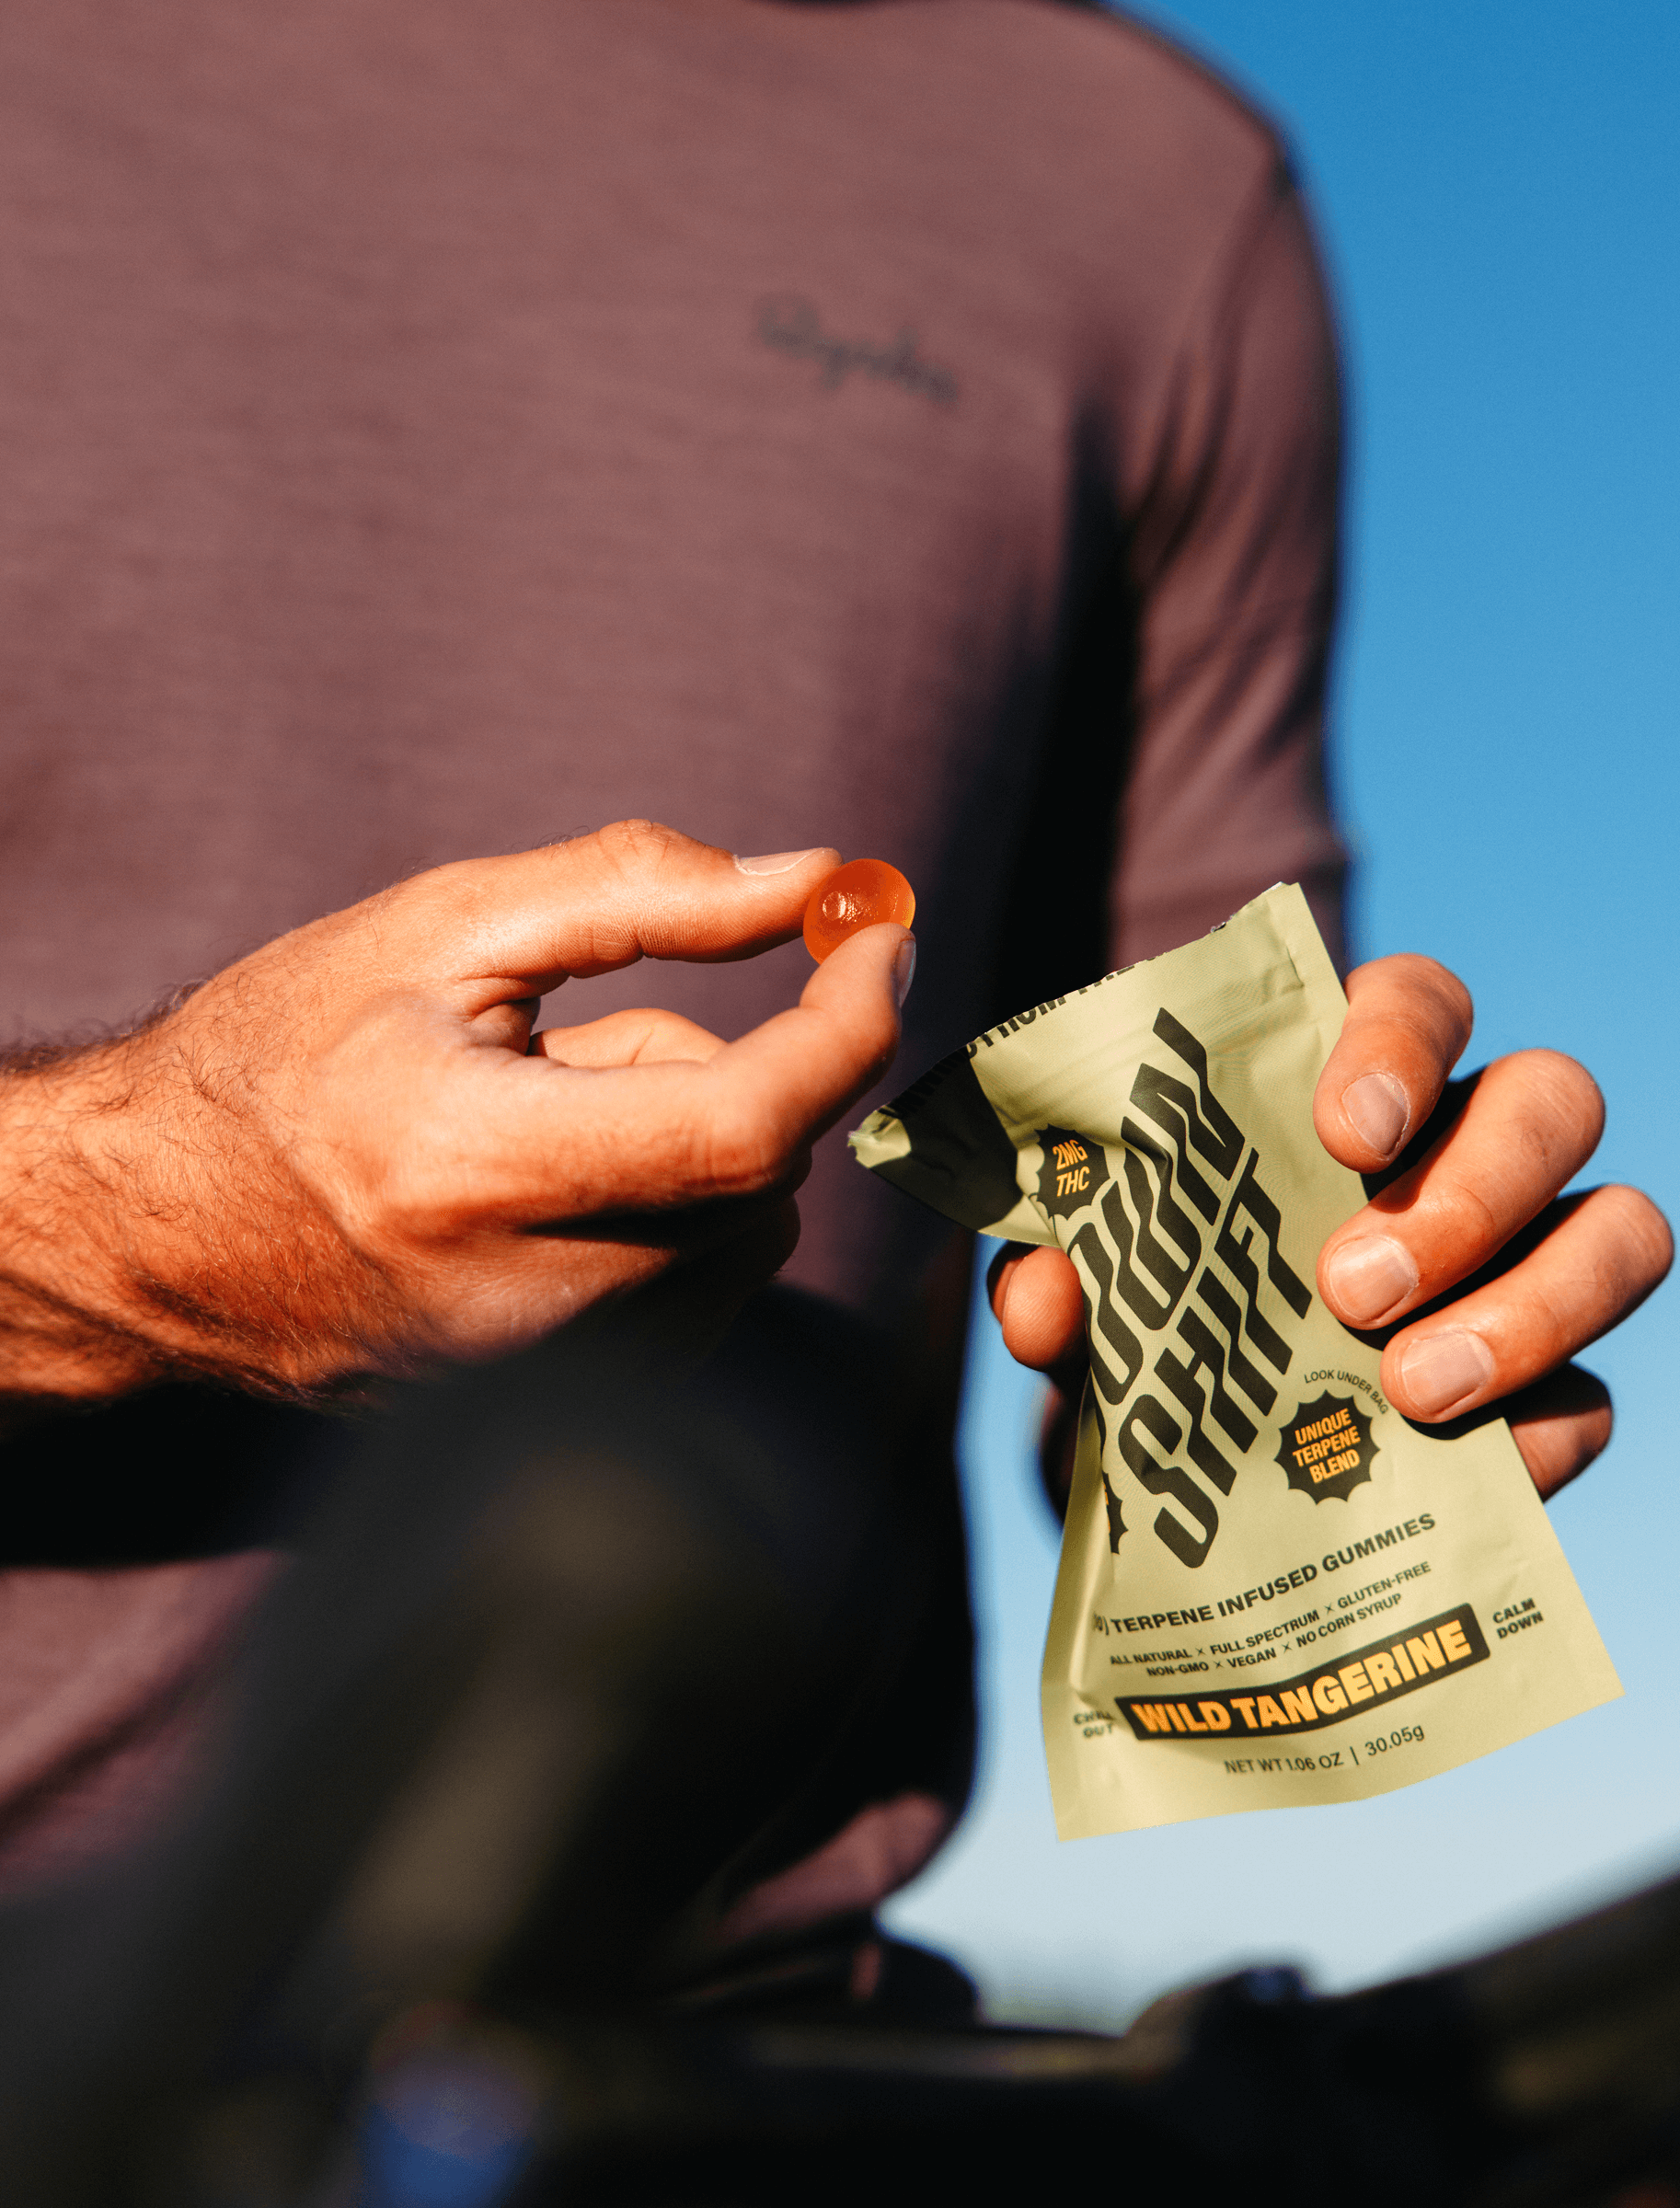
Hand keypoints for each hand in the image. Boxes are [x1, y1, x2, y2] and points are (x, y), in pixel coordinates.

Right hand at [0, 822, 912, 1406]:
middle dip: (731, 1076)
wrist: (156, 1231)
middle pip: (759, 1178)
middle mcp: (528, 1303)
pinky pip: (703, 1301)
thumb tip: (814, 876)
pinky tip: (552, 1203)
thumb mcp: (440, 927)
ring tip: (545, 1126)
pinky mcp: (555, 1412)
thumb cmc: (283, 1059)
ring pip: (745, 1240)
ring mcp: (543, 1379)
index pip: (746, 1124)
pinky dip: (676, 1224)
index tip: (877, 937)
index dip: (847, 1026)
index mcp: (482, 1168)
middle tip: (585, 1044)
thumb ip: (636, 890)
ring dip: (699, 1155)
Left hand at [989, 954, 1671, 1504]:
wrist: (1171, 1454)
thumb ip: (1061, 1266)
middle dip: (1470, 1191)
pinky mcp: (1552, 1390)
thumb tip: (1045, 1299)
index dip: (1401, 1047)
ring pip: (1622, 1229)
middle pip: (1554, 1099)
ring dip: (1532, 1307)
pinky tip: (1452, 1466)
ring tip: (1409, 1388)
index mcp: (1355, 1082)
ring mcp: (1530, 1266)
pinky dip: (1535, 1431)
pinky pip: (1595, 1396)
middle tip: (1352, 1288)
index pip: (1420, 1002)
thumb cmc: (1142, 1309)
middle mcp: (1467, 1150)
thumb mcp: (1084, 1283)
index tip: (1348, 1130)